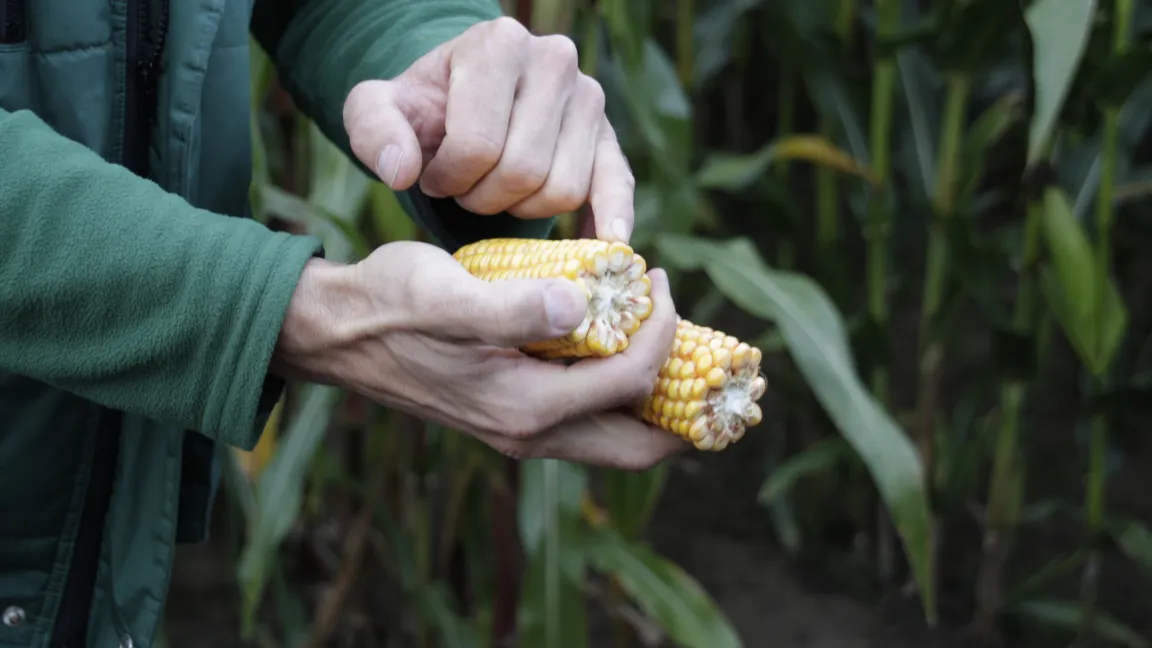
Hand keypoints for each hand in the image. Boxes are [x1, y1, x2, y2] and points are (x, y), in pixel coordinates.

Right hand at [272, 242, 685, 469]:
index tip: (657, 278)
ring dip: (658, 402)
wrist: (339, 331)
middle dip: (689, 411)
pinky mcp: (515, 412)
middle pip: (639, 447)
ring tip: (676, 345)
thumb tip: (584, 305)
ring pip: (617, 436)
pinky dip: (622, 392)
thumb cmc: (391, 306)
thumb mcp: (448, 297)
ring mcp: (523, 428)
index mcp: (525, 409)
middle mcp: (531, 432)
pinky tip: (623, 342)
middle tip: (710, 355)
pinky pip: (590, 418)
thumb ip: (514, 307)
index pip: (631, 382)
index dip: (662, 330)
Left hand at [341, 17, 634, 242]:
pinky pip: (616, 186)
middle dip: (484, 197)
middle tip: (465, 188)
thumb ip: (375, 133)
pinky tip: (607, 244)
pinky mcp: (610, 137)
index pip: (478, 145)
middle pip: (524, 171)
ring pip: (562, 190)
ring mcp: (590, 98)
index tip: (433, 174)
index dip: (450, 178)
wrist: (464, 98)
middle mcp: (555, 59)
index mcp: (498, 43)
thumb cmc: (423, 108)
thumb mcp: (378, 110)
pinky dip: (612, 218)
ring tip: (495, 188)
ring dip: (520, 208)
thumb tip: (401, 171)